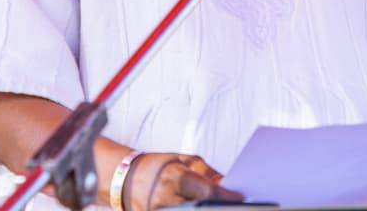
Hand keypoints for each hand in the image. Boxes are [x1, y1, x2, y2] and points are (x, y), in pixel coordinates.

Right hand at [122, 153, 241, 210]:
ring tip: (220, 206)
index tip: (242, 198)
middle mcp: (165, 200)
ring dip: (206, 209)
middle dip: (219, 207)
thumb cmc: (159, 166)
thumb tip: (228, 185)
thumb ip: (207, 173)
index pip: (207, 193)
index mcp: (174, 178)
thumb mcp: (183, 160)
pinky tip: (201, 207)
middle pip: (201, 209)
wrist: (124, 178)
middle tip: (236, 205)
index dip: (227, 197)